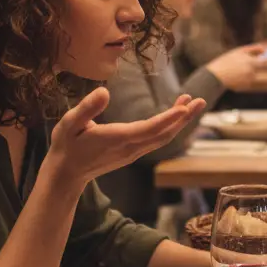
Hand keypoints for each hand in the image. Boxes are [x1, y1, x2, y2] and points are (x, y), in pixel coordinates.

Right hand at [45, 89, 205, 191]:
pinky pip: (157, 139)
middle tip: (201, 101)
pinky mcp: (133, 152)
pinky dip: (170, 126)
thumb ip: (86, 108)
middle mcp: (130, 147)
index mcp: (117, 138)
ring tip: (193, 102)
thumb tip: (104, 92)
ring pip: (163, 137)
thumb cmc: (66, 145)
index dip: (169, 118)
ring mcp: (133, 152)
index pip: (149, 129)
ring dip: (180, 121)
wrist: (66, 174)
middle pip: (164, 133)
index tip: (185, 107)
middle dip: (183, 118)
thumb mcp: (68, 124)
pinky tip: (175, 115)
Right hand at [207, 44, 264, 89]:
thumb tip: (264, 49)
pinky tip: (234, 75)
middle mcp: (252, 73)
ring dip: (248, 71)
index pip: (266, 61)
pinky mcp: (245, 87)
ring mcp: (249, 81)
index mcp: (251, 63)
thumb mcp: (239, 51)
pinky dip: (243, 78)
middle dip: (255, 65)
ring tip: (236, 68)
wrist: (215, 76)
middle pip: (259, 68)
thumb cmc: (226, 61)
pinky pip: (247, 80)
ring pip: (252, 74)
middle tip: (246, 62)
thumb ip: (253, 49)